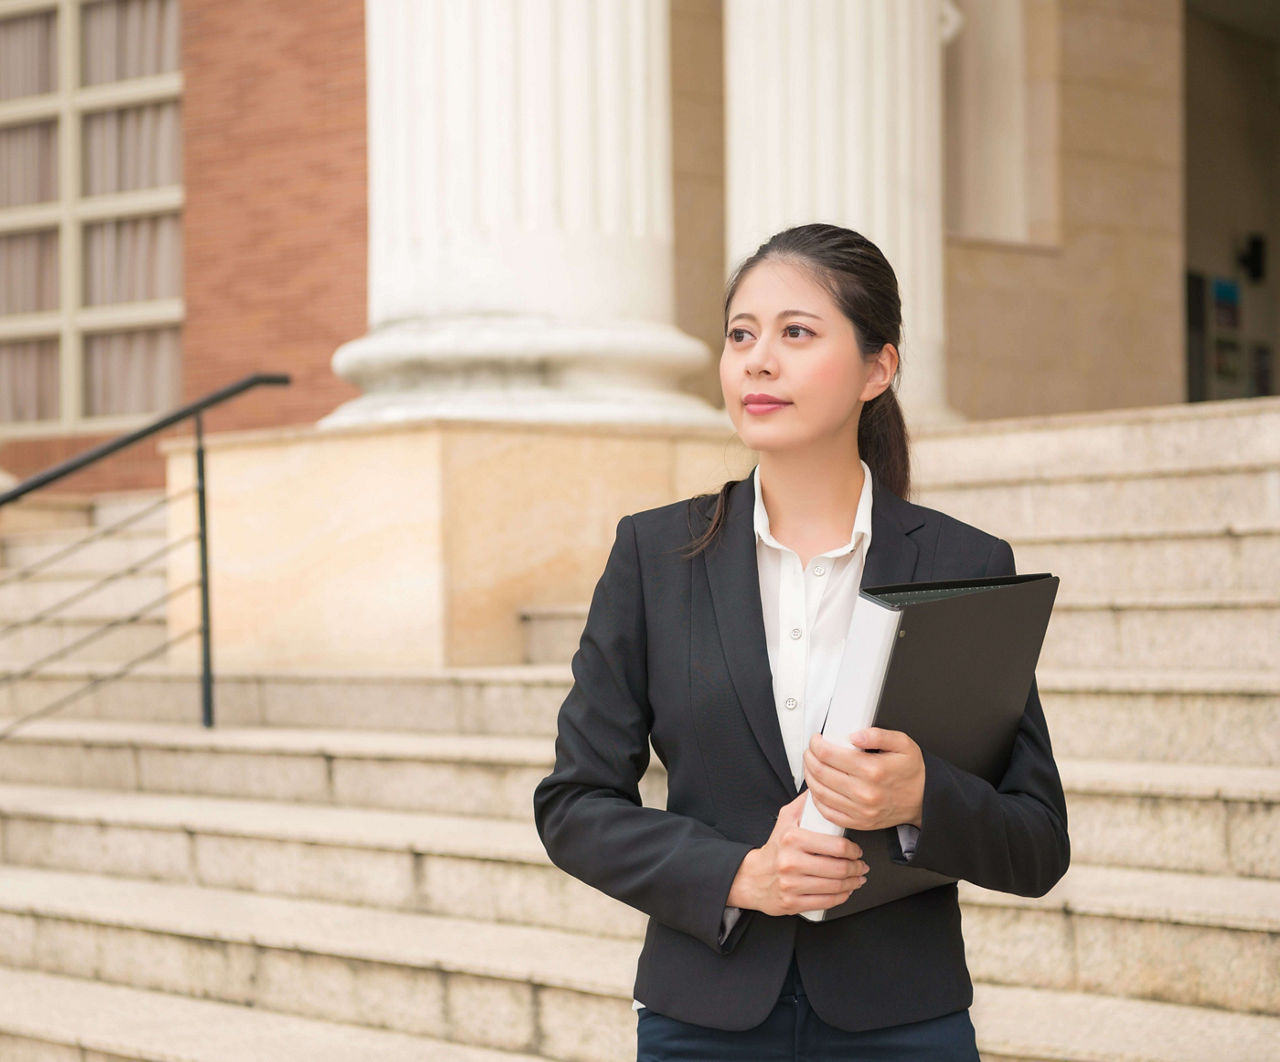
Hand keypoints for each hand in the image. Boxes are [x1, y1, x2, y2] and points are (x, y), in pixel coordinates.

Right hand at [726, 793, 867, 916]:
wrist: (753, 877)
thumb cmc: (775, 848)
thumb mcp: (785, 820)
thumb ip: (804, 804)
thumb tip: (820, 789)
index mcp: (792, 839)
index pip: (836, 846)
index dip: (854, 850)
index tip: (857, 851)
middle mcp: (790, 862)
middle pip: (839, 868)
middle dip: (857, 868)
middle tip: (861, 866)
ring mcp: (791, 884)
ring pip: (835, 887)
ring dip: (853, 883)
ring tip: (857, 878)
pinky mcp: (792, 903)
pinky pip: (826, 902)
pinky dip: (842, 897)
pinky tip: (845, 890)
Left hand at [803, 728, 924, 831]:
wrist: (924, 799)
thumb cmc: (911, 771)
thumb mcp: (902, 743)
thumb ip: (878, 735)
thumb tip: (855, 736)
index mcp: (873, 770)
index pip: (829, 755)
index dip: (816, 744)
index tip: (816, 740)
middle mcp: (865, 792)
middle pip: (820, 773)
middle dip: (809, 758)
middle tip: (811, 751)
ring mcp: (861, 811)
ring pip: (820, 792)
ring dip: (809, 777)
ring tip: (811, 766)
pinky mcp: (859, 823)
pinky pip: (828, 813)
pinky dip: (817, 800)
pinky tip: (818, 788)